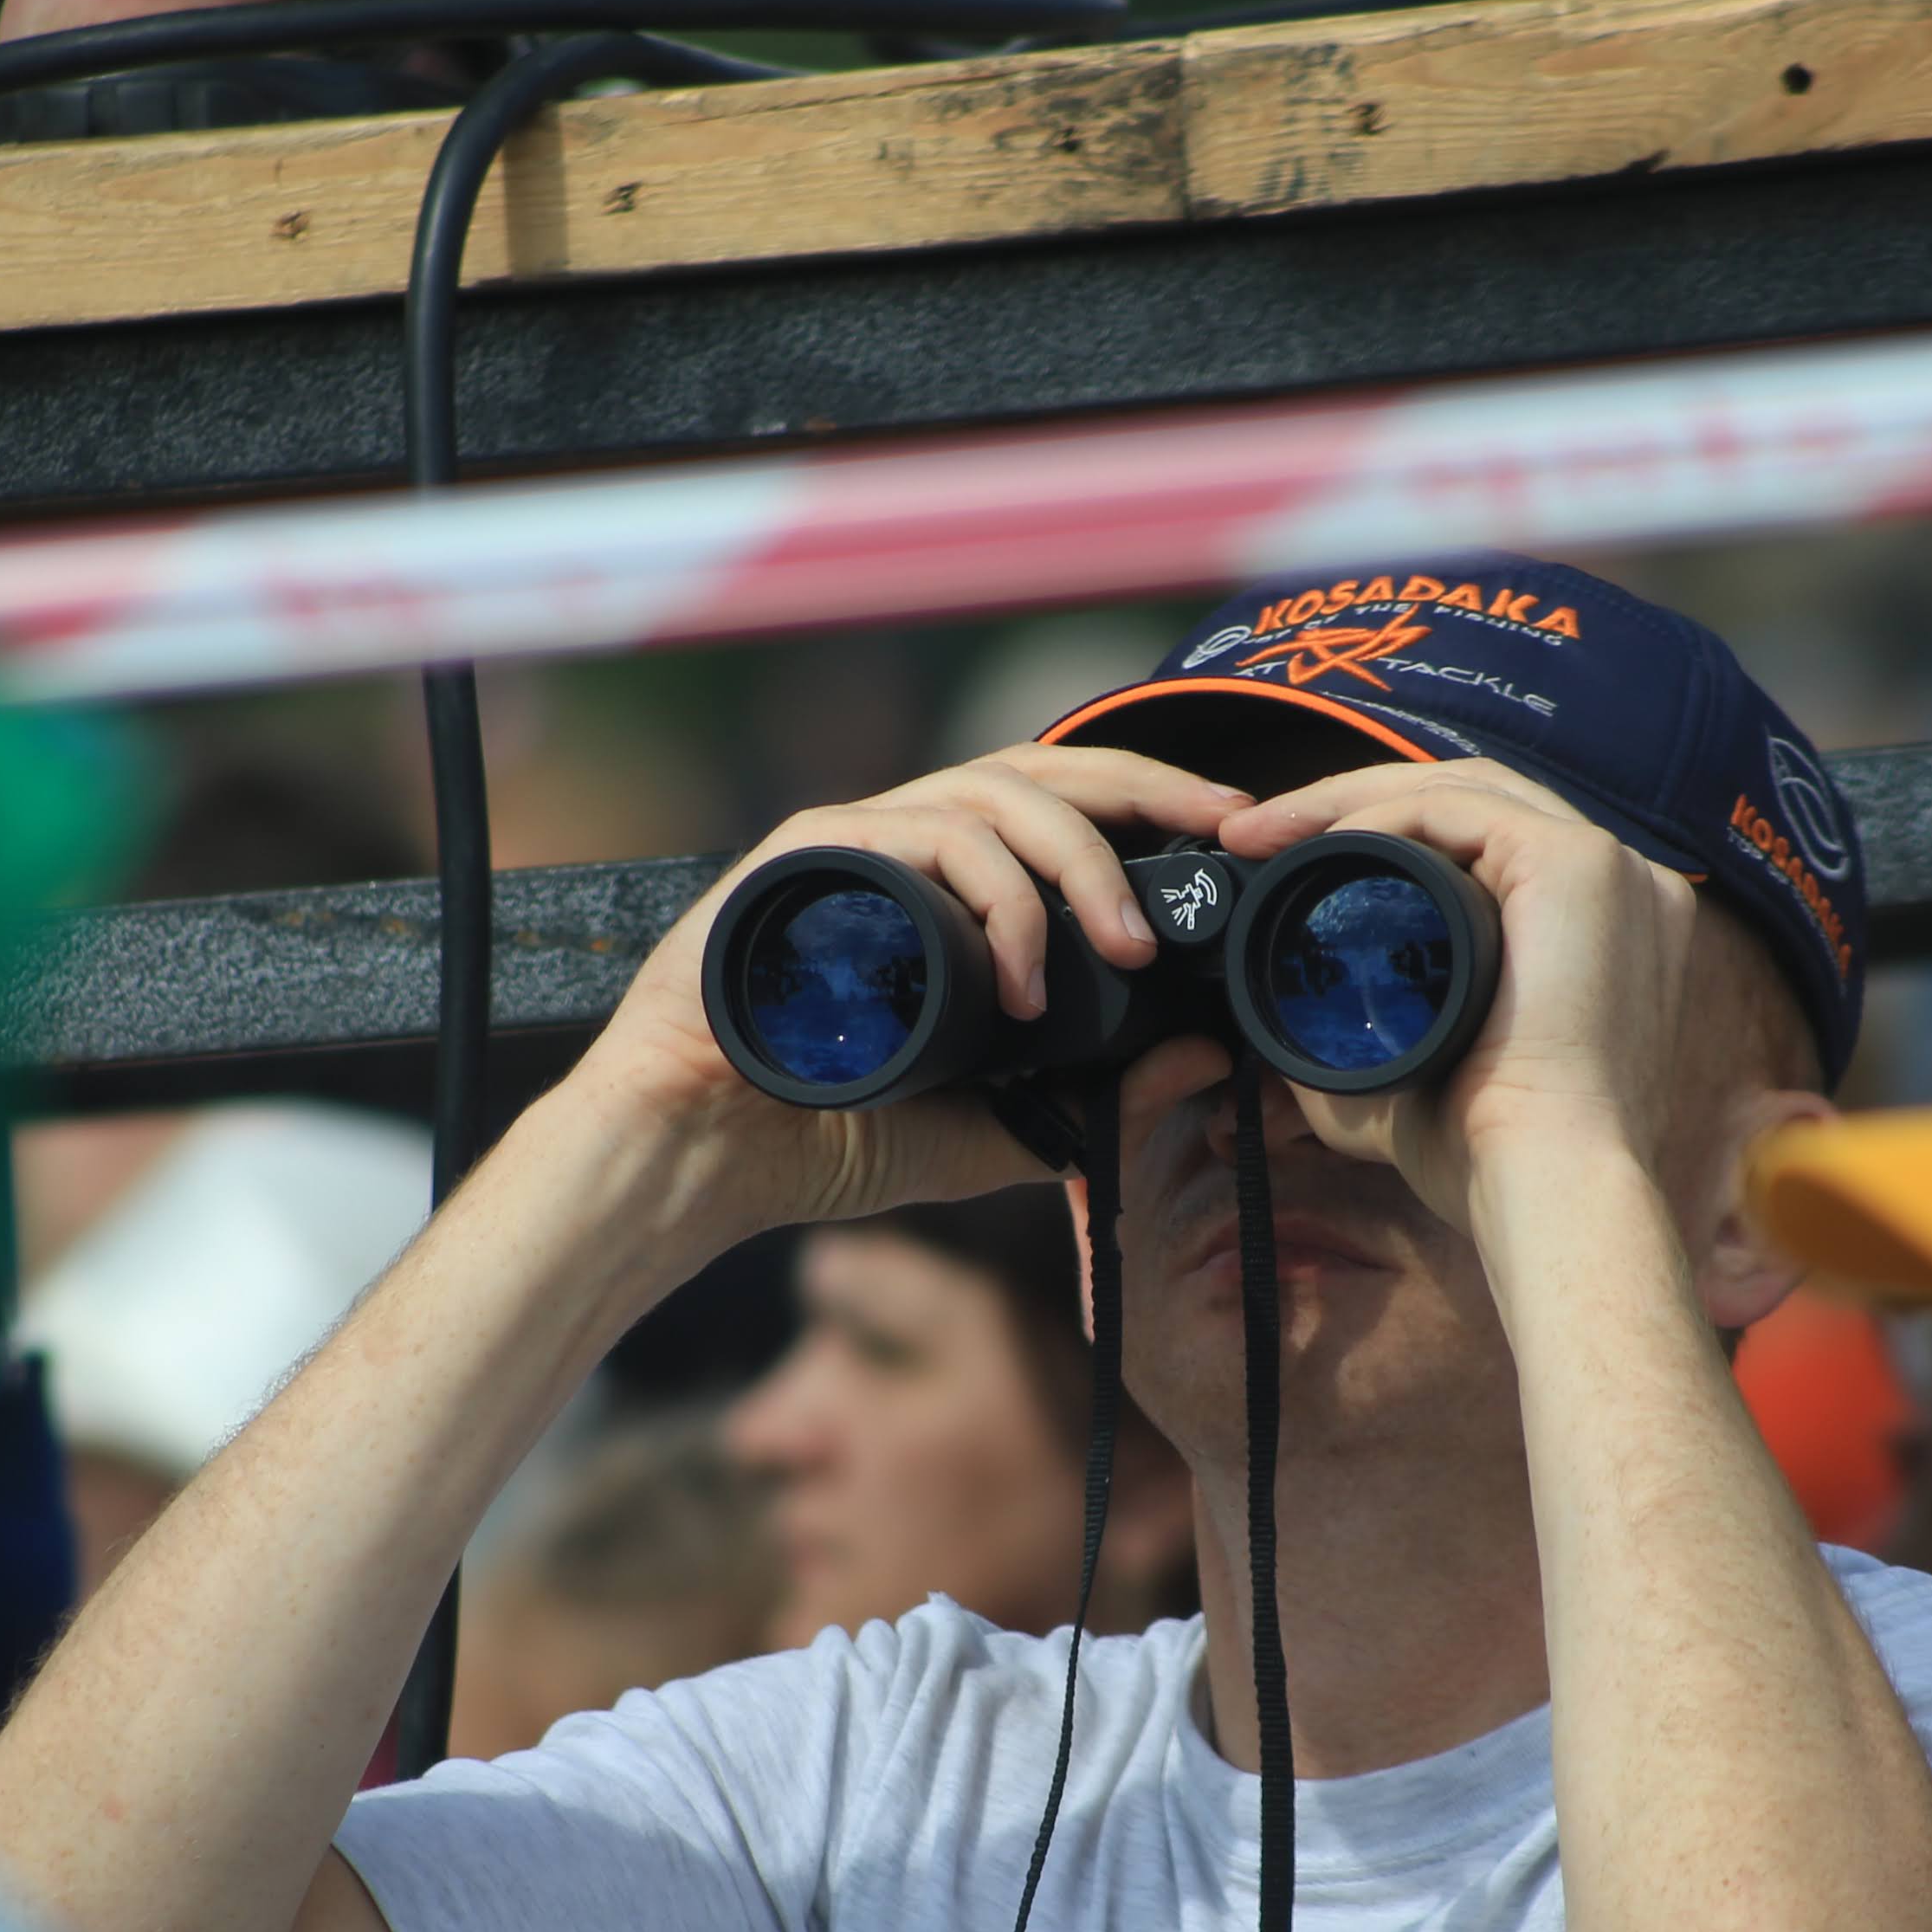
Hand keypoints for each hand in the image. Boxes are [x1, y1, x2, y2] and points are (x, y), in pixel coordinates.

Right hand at [561, 744, 1250, 1235]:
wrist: (693, 1160)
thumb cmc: (819, 1136)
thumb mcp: (982, 1130)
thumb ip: (1080, 1105)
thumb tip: (1198, 1061)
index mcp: (943, 885)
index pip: (1062, 806)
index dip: (1155, 803)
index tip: (1238, 834)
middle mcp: (901, 844)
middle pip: (1043, 771)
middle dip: (1148, 794)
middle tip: (1224, 836)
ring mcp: (850, 842)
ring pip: (992, 797)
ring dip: (1077, 867)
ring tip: (1129, 953)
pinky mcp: (802, 857)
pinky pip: (920, 841)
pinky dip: (990, 900)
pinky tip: (1020, 980)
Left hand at [1212, 759, 1719, 1227]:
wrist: (1545, 1183)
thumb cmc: (1489, 1154)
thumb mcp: (1409, 1078)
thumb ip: (1363, 1039)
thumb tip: (1277, 1022)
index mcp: (1599, 927)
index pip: (1483, 843)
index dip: (1380, 836)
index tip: (1284, 862)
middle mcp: (1620, 884)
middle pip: (1469, 803)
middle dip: (1351, 806)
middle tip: (1256, 835)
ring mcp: (1610, 866)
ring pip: (1461, 790)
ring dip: (1350, 801)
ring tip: (1264, 833)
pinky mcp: (1582, 863)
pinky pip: (1463, 807)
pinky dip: (1382, 814)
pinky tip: (1320, 843)